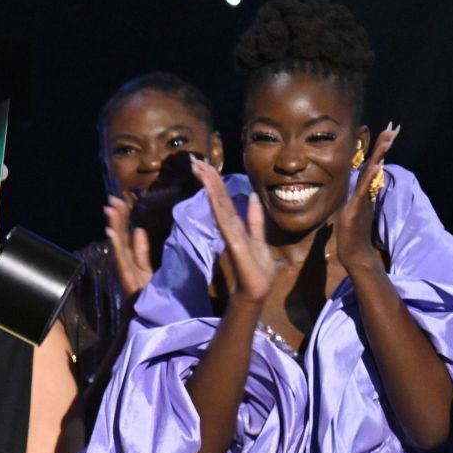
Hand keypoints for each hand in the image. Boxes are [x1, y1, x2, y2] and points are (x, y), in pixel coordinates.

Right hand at [103, 195, 155, 302]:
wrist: (155, 318)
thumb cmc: (152, 296)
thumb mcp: (147, 270)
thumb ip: (141, 251)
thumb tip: (138, 230)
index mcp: (130, 261)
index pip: (125, 236)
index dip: (122, 219)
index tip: (119, 201)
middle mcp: (125, 265)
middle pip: (120, 238)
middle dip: (117, 219)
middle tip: (112, 200)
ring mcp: (125, 272)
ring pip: (118, 246)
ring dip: (114, 228)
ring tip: (110, 210)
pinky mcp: (127, 280)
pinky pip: (122, 260)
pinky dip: (117, 246)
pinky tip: (112, 233)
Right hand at [191, 156, 274, 306]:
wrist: (256, 293)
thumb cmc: (256, 272)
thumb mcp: (258, 240)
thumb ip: (254, 220)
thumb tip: (250, 197)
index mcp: (234, 226)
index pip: (222, 199)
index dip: (213, 181)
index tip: (203, 164)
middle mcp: (229, 228)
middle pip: (217, 198)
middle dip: (207, 178)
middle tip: (194, 159)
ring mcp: (229, 235)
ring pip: (218, 204)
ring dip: (209, 185)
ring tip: (199, 167)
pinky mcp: (233, 243)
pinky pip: (224, 219)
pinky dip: (217, 203)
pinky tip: (211, 190)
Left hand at [333, 124, 397, 276]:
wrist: (354, 254)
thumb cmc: (351, 236)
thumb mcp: (349, 213)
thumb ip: (353, 202)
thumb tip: (353, 197)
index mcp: (363, 193)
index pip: (370, 166)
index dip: (377, 150)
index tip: (386, 133)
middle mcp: (366, 193)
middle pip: (376, 165)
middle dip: (383, 145)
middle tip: (393, 127)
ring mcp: (363, 200)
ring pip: (372, 174)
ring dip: (379, 155)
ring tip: (388, 138)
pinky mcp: (357, 209)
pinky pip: (364, 190)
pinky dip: (371, 177)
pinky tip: (377, 165)